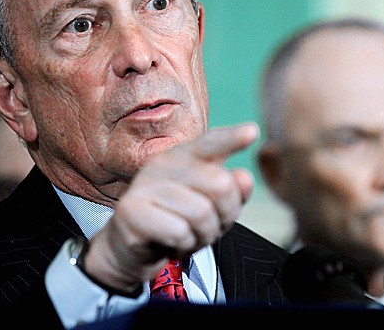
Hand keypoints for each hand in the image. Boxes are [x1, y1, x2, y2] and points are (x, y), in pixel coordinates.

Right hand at [81, 122, 258, 292]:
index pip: (212, 143)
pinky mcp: (131, 210)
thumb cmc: (176, 222)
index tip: (253, 132)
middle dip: (225, 216)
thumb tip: (244, 177)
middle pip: (221, 185)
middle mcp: (163, 163)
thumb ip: (232, 191)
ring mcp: (144, 184)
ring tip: (189, 236)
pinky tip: (170, 243)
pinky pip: (179, 231)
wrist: (130, 249)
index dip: (233, 138)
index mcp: (185, 156)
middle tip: (209, 227)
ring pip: (202, 213)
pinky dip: (183, 245)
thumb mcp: (212, 207)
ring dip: (203, 235)